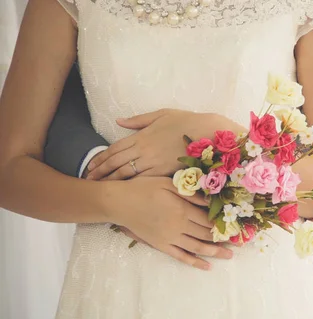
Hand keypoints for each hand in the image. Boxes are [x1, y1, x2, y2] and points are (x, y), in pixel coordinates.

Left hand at [87, 109, 242, 179]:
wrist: (207, 131)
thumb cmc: (186, 121)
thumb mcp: (161, 114)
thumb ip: (138, 120)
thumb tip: (118, 121)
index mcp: (141, 136)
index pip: (114, 149)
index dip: (100, 159)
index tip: (89, 167)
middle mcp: (144, 150)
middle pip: (116, 164)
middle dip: (100, 173)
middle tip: (88, 182)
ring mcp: (154, 163)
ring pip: (126, 174)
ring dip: (111, 182)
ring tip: (100, 188)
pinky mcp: (165, 172)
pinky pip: (144, 181)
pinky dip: (131, 187)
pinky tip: (123, 193)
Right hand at [106, 176, 232, 269]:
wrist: (120, 202)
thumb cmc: (144, 188)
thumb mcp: (169, 184)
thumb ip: (190, 193)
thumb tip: (210, 200)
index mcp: (182, 209)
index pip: (209, 219)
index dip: (225, 223)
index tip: (238, 226)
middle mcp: (179, 225)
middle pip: (206, 234)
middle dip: (225, 238)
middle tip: (240, 242)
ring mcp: (170, 237)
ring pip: (197, 247)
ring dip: (215, 252)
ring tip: (229, 256)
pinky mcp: (161, 245)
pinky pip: (181, 256)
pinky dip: (195, 262)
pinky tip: (207, 266)